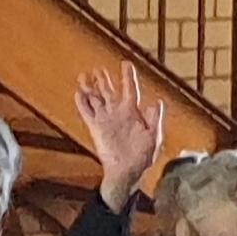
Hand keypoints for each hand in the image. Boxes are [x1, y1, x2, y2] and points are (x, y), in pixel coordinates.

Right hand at [73, 62, 164, 196]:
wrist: (127, 172)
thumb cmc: (143, 156)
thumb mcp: (154, 137)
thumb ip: (155, 119)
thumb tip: (158, 102)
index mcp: (132, 112)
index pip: (129, 88)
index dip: (127, 76)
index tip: (125, 63)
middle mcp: (117, 113)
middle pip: (108, 91)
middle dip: (104, 80)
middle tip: (98, 69)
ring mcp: (105, 120)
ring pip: (95, 99)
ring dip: (90, 87)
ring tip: (84, 75)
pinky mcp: (95, 129)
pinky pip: (87, 113)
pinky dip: (82, 103)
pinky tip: (79, 93)